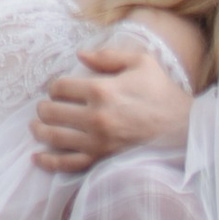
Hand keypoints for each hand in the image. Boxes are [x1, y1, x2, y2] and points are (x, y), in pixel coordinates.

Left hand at [32, 39, 191, 175]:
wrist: (182, 127)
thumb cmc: (161, 92)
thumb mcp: (141, 62)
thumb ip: (108, 55)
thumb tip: (80, 55)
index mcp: (102, 90)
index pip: (61, 88)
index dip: (55, 87)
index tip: (60, 88)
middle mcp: (95, 117)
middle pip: (52, 112)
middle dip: (44, 108)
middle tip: (45, 106)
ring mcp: (97, 142)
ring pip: (54, 137)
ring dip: (40, 130)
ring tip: (36, 126)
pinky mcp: (102, 160)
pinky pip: (68, 164)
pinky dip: (49, 161)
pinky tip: (37, 157)